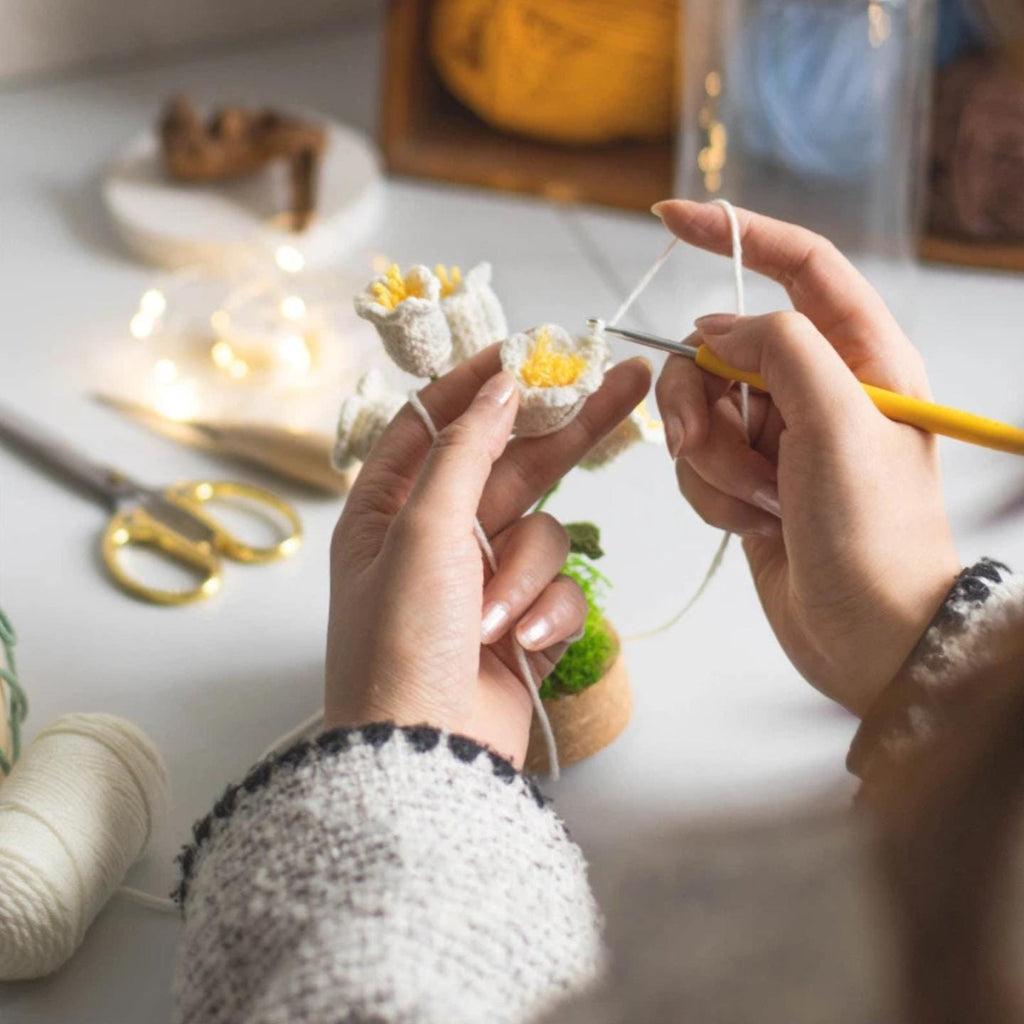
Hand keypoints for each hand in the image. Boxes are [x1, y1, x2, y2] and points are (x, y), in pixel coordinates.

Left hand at [326, 344, 650, 765]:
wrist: (424, 755)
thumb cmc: (401, 643)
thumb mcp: (421, 532)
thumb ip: (464, 451)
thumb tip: (497, 386)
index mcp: (389, 510)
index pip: (437, 424)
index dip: (479, 384)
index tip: (527, 350)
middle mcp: (437, 538)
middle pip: (514, 464)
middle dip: (567, 430)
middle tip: (630, 381)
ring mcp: (483, 580)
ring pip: (545, 534)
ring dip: (527, 575)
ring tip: (493, 620)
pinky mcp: (522, 620)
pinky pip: (560, 589)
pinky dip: (545, 613)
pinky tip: (519, 645)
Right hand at [653, 200, 958, 714]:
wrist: (870, 637)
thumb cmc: (874, 534)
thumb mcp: (838, 423)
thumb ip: (780, 348)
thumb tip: (714, 329)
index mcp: (861, 356)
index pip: (799, 265)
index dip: (736, 234)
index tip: (670, 217)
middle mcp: (817, 388)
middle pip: (721, 350)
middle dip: (702, 402)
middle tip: (709, 445)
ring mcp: (780, 436)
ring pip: (699, 410)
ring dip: (713, 460)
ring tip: (758, 502)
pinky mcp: (749, 479)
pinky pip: (697, 460)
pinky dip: (711, 493)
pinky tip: (753, 524)